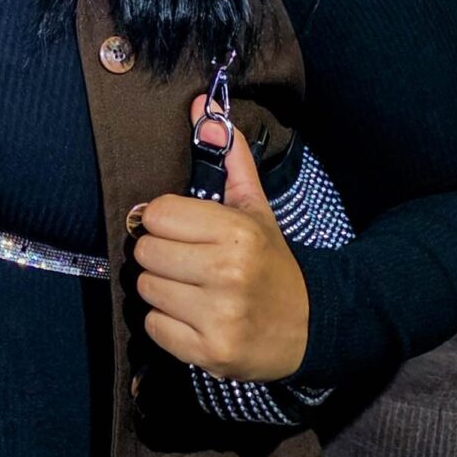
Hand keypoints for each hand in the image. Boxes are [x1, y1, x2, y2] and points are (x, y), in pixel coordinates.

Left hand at [132, 100, 310, 381]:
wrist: (311, 326)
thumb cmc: (272, 262)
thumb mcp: (255, 209)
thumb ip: (229, 158)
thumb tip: (204, 104)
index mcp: (235, 232)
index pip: (156, 214)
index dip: (165, 222)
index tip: (185, 231)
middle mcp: (226, 273)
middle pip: (145, 254)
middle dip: (162, 257)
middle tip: (189, 264)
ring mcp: (218, 316)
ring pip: (146, 290)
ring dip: (162, 290)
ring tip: (193, 291)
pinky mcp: (210, 352)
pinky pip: (153, 328)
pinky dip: (167, 325)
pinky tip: (195, 318)